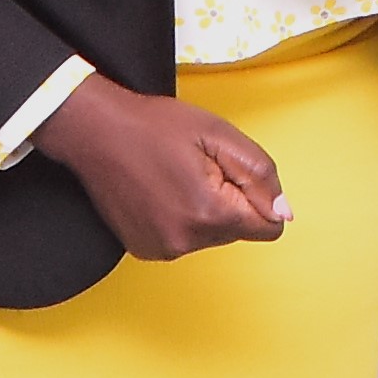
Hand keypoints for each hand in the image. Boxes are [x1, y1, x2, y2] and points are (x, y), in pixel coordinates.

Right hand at [37, 79, 288, 259]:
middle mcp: (186, 242)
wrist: (95, 132)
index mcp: (210, 213)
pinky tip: (158, 193)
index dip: (255, 196)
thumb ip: (260, 174)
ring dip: (203, 211)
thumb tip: (283, 212)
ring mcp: (162, 250)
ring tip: (173, 178)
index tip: (227, 172)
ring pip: (211, 237)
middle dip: (227, 201)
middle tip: (195, 168)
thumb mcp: (219, 134)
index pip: (268, 227)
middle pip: (238, 232)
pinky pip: (185, 240)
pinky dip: (180, 220)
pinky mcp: (145, 251)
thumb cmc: (154, 126)